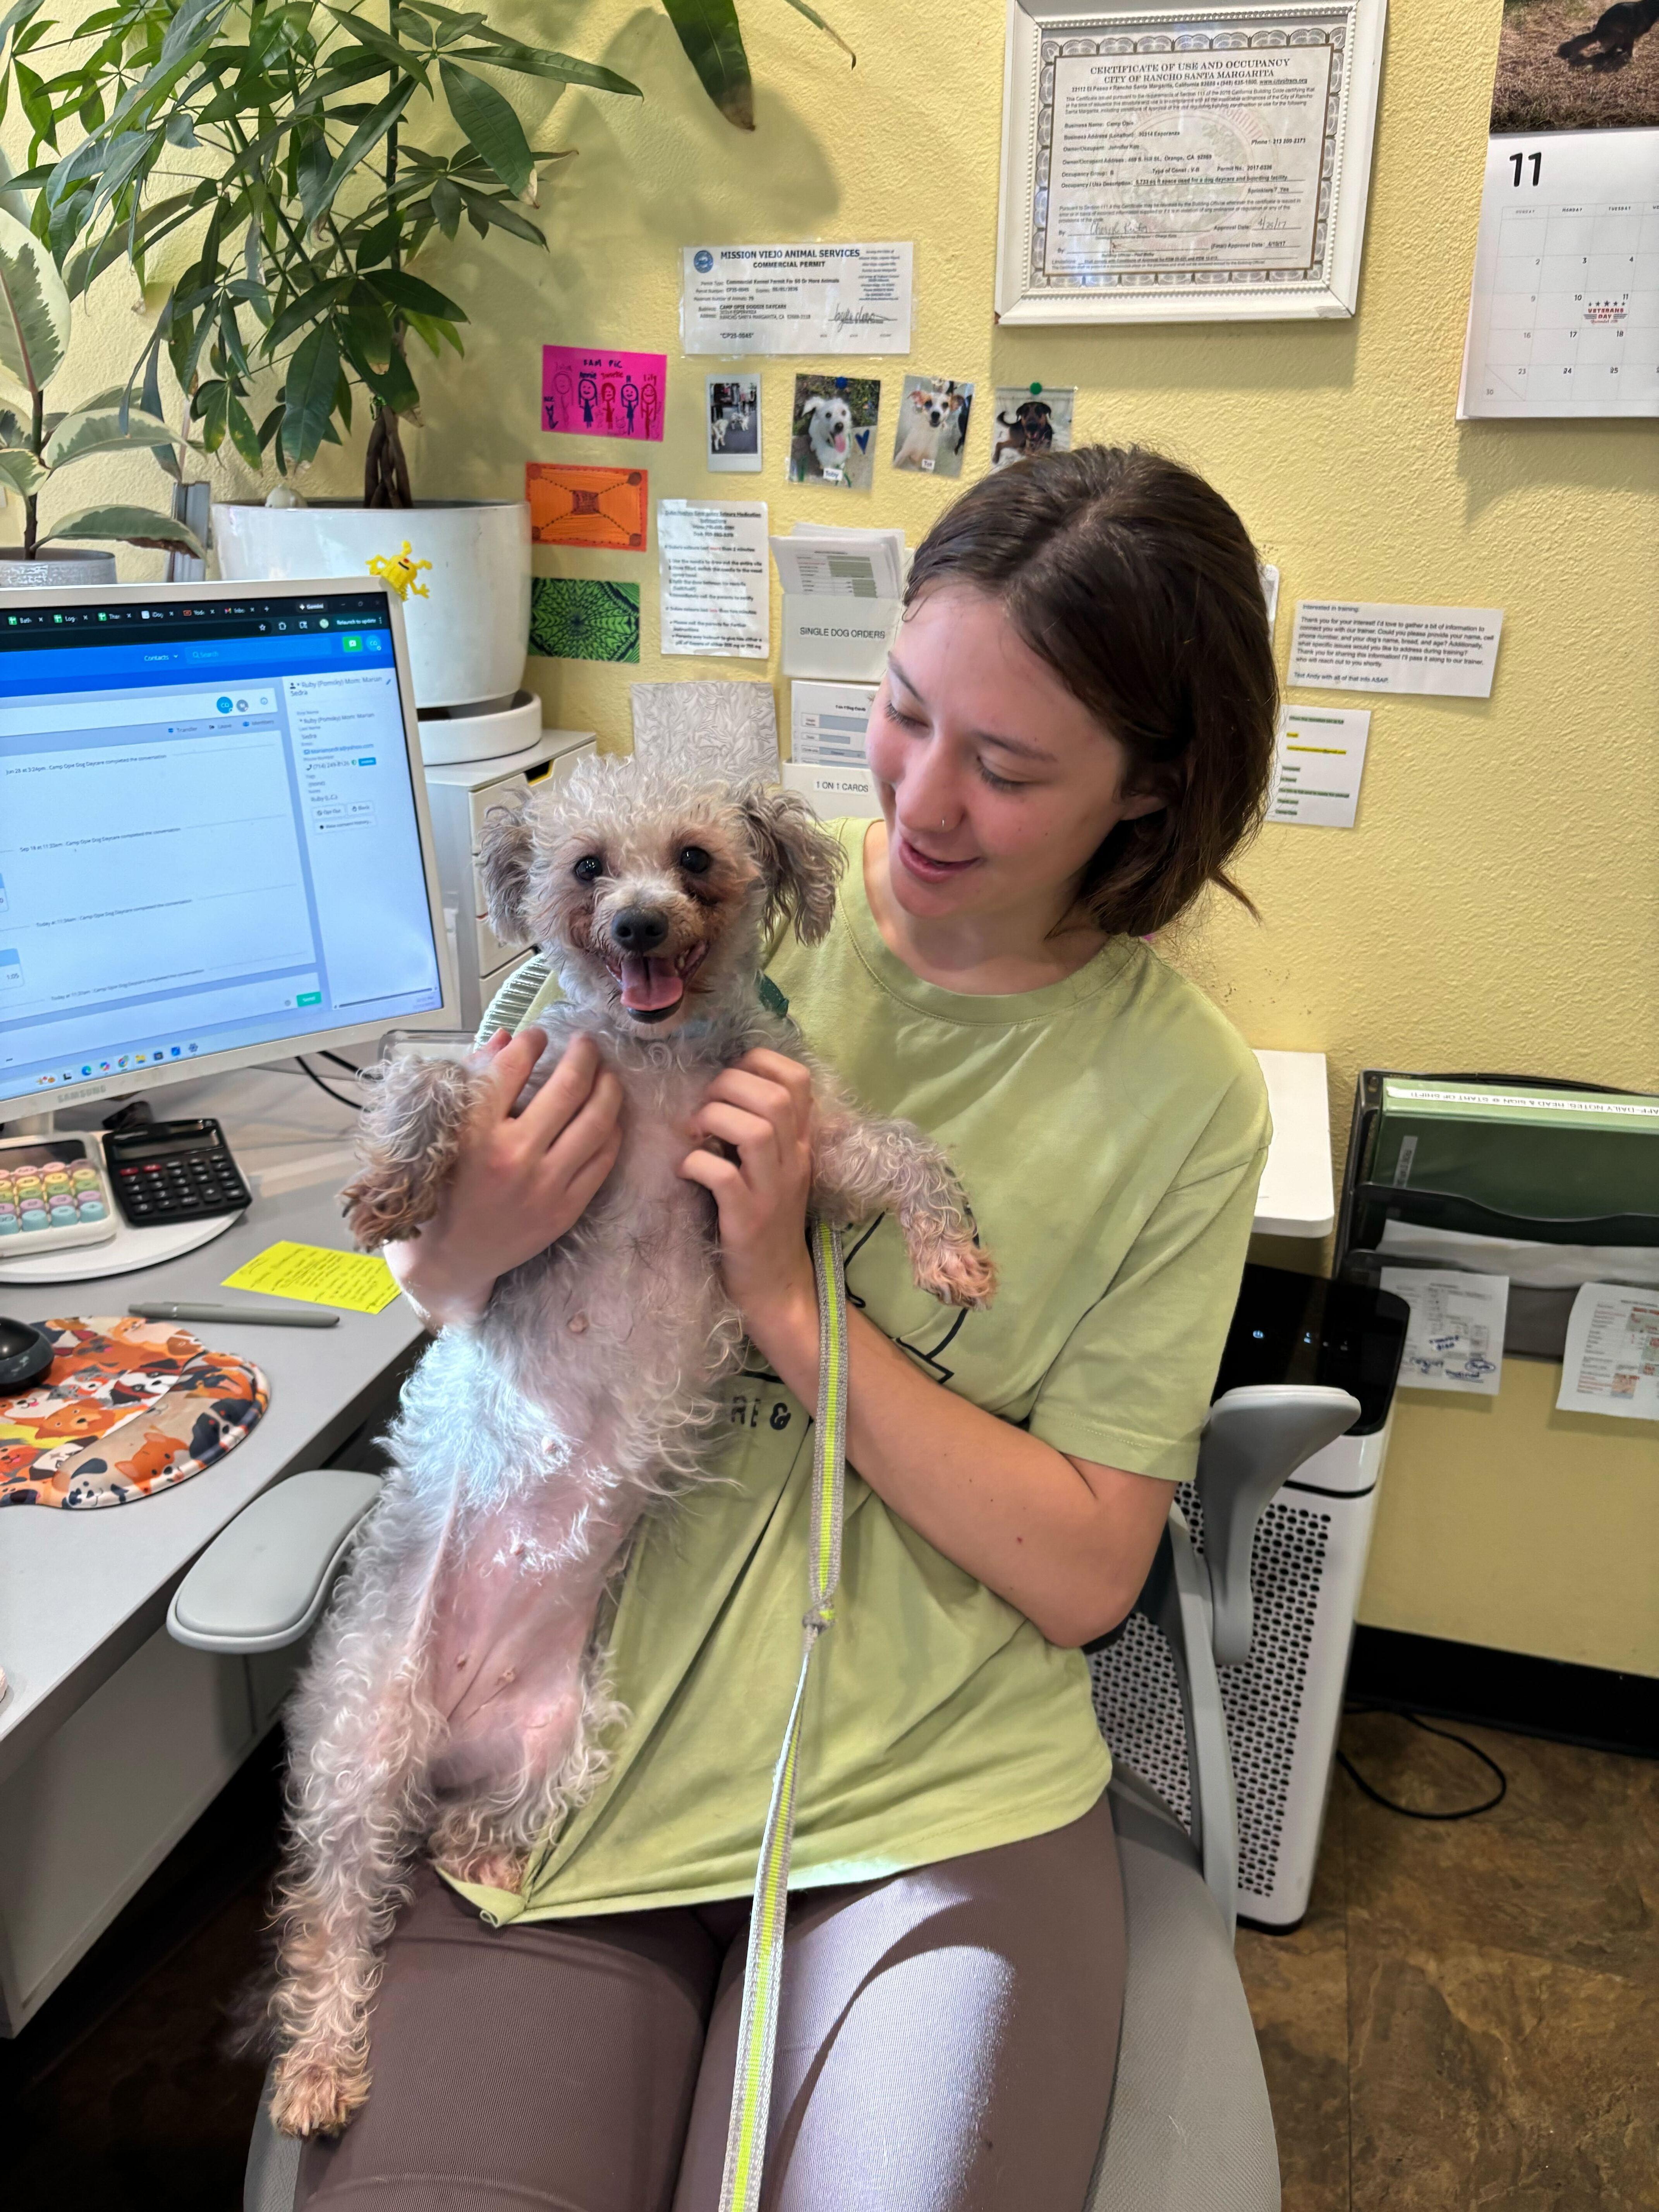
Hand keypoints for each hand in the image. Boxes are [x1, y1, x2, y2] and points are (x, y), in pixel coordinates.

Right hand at [385, 1028, 621, 1326]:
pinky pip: (603, 1159)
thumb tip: (508, 1038)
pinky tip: (608, 1115)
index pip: (512, 1068)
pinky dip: (611, 1130)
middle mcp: (513, 1156)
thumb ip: (474, 1082)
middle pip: (568, 1088)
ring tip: (606, 1073)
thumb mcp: (444, 1133)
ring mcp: (545, 1186)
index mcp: (474, 1134)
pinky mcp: (566, 1209)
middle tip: (586, 1042)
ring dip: (608, 1087)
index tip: (538, 1035)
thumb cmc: (440, 1191)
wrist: (451, 1259)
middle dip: (583, 1054)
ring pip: (597, 1121)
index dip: (530, 1043)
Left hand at [679, 1048, 818, 1362]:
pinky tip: (684, 1169)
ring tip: (693, 1132)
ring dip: (714, 1118)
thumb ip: (761, 1131)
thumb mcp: (774, 1169)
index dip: (758, 1063)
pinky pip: (722, 1176)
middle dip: (728, 1086)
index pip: (798, 1079)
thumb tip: (720, 1088)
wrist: (776, 1285)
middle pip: (774, 1097)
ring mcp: (773, 1190)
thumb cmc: (765, 1222)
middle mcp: (793, 1160)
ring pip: (754, 1130)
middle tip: (703, 1107)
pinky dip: (696, 1163)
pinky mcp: (748, 1220)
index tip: (729, 1076)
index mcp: (800, 1143)